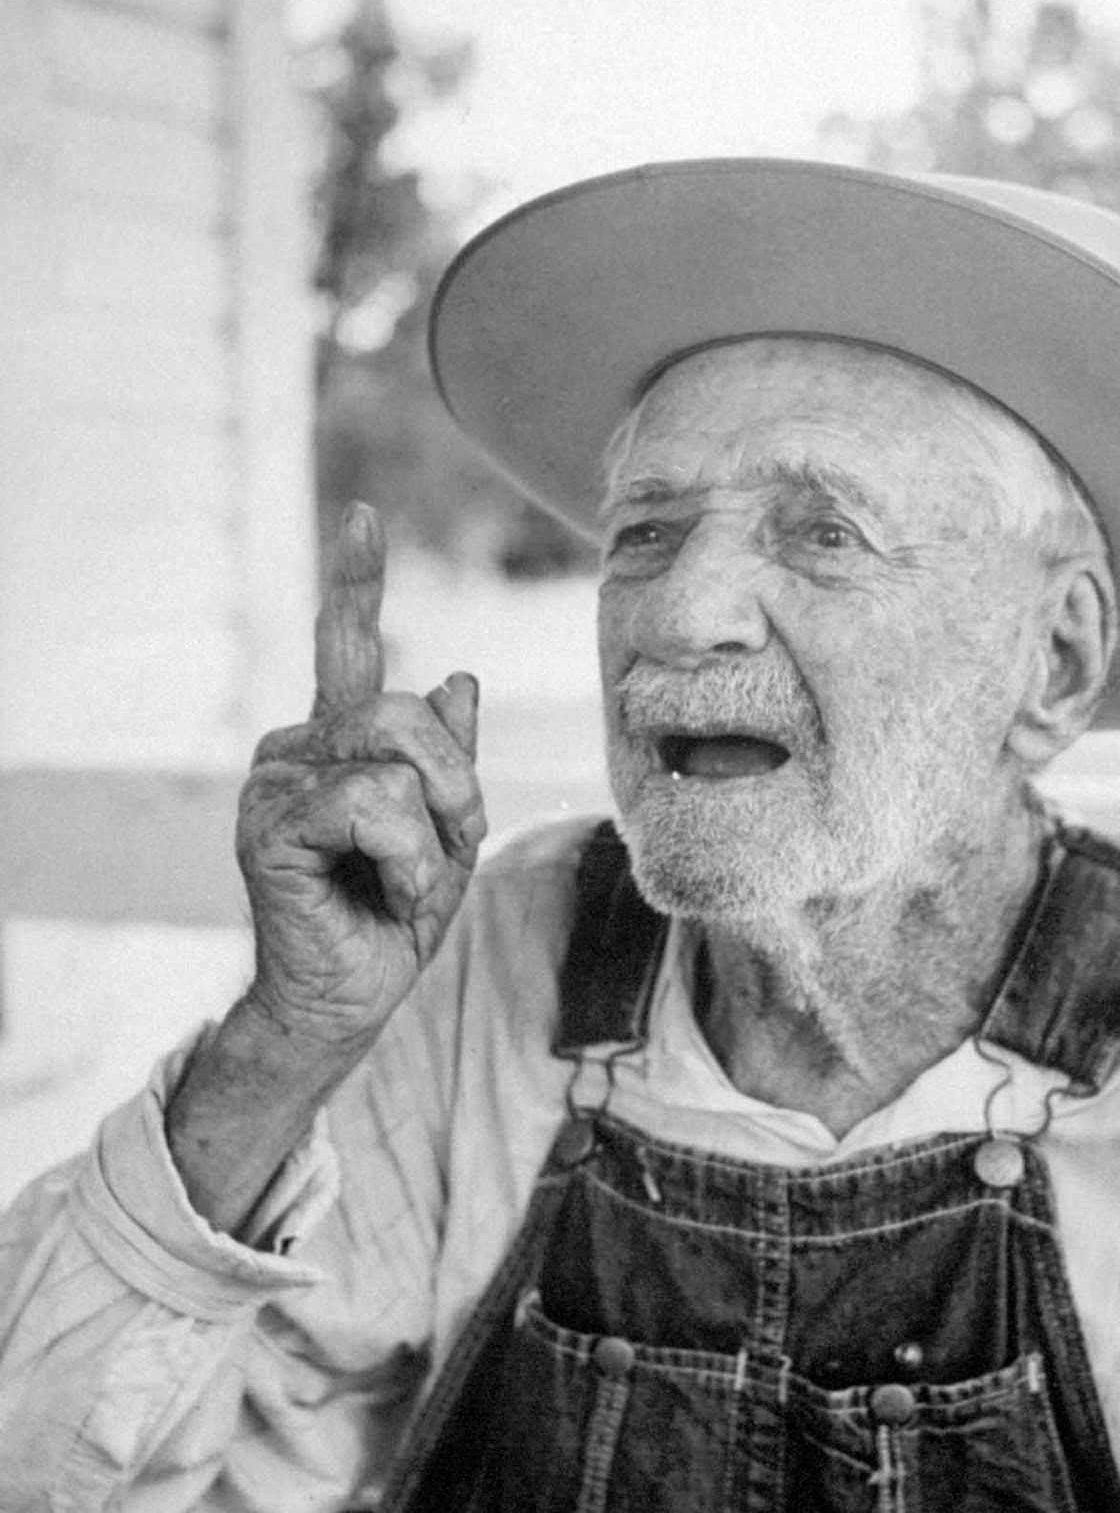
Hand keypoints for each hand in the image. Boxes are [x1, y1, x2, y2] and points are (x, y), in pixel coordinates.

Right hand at [235, 501, 486, 1052]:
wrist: (354, 995)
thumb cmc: (395, 913)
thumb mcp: (446, 829)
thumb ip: (448, 758)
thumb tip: (457, 677)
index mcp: (339, 741)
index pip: (347, 648)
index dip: (354, 581)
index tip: (363, 516)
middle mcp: (298, 748)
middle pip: (403, 711)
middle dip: (453, 785)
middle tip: (443, 848)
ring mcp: (275, 782)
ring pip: (394, 760)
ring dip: (432, 833)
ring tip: (404, 879)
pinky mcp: (269, 824)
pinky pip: (371, 805)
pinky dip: (406, 859)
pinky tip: (385, 894)